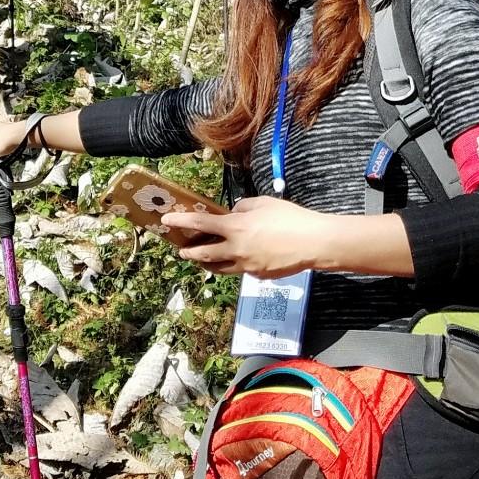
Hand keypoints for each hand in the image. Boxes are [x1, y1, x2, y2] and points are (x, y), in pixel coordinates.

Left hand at [163, 196, 334, 278]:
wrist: (313, 242)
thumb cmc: (289, 217)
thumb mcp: (263, 203)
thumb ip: (242, 208)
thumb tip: (233, 214)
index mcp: (235, 227)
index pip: (200, 223)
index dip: (180, 221)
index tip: (166, 221)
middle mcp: (236, 249)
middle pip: (203, 253)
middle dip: (189, 252)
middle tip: (181, 251)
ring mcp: (246, 266)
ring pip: (219, 268)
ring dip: (207, 263)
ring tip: (202, 258)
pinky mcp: (257, 275)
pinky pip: (241, 269)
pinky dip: (236, 263)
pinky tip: (243, 257)